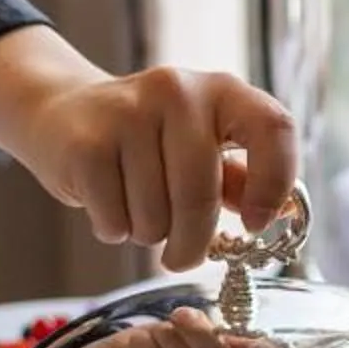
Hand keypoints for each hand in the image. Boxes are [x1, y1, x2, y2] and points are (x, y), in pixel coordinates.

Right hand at [0, 27, 297, 267]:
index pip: (273, 126)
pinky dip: (114, 229)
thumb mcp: (198, 146)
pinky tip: (108, 205)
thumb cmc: (147, 141)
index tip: (256, 224)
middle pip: (201, 196)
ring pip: (156, 216)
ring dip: (148, 234)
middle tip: (181, 258)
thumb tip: (287, 211)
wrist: (62, 112)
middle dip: (192, 244)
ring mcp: (128, 112)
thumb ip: (238, 177)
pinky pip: (116, 219)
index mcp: (221, 90)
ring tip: (136, 209)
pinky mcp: (87, 142)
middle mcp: (178, 90)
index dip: (274, 182)